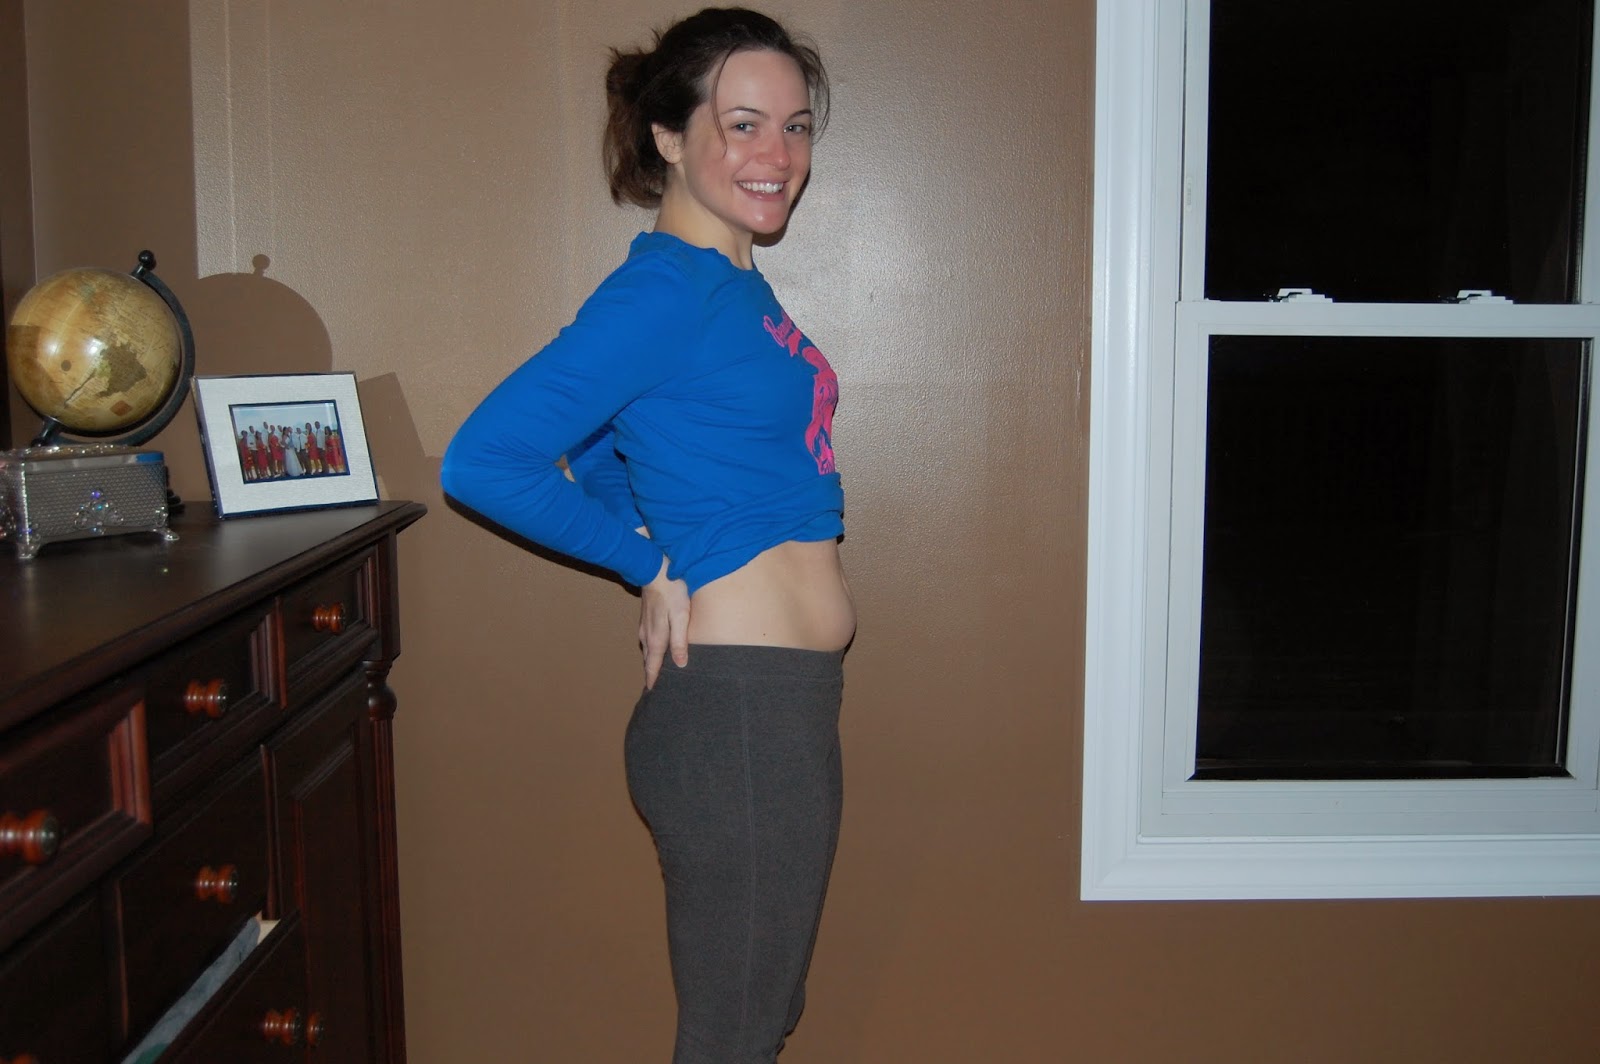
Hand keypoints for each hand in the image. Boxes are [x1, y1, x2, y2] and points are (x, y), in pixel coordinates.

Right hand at [639, 556, 689, 689]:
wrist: (655, 570)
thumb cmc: (672, 592)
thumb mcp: (681, 616)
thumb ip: (680, 641)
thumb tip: (680, 664)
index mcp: (656, 638)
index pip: (653, 666)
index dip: (653, 680)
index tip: (653, 694)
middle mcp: (647, 635)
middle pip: (649, 660)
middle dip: (652, 674)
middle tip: (657, 688)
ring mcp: (644, 626)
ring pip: (648, 650)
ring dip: (652, 662)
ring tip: (658, 672)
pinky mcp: (646, 618)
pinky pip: (648, 640)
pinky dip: (652, 650)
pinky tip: (658, 649)